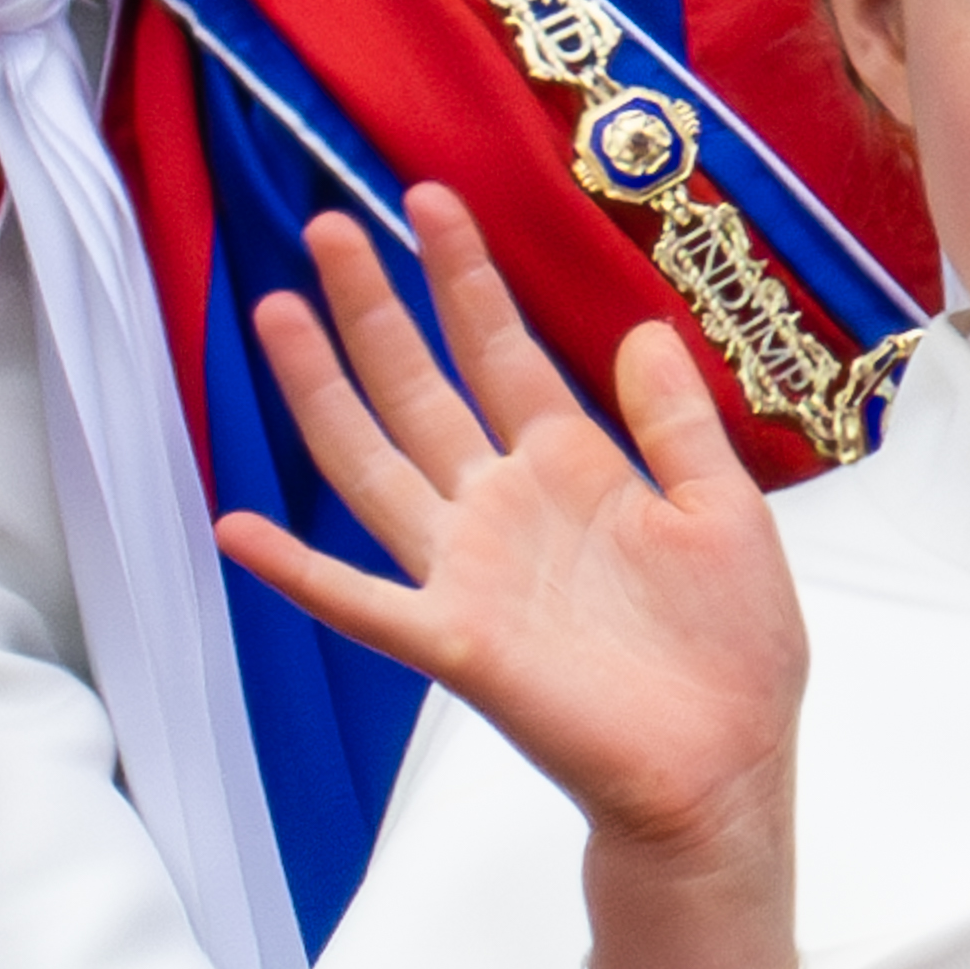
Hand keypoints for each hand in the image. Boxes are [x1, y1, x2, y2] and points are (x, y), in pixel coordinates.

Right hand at [218, 187, 806, 869]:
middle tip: (329, 223)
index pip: (503, 353)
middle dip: (377, 308)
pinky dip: (298, 570)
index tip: (432, 200)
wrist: (724, 768)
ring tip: (276, 312)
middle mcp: (507, 509)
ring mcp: (471, 572)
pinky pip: (361, 603)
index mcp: (575, 470)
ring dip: (323, 393)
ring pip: (375, 466)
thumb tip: (644, 330)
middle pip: (422, 388)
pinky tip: (235, 529)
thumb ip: (679, 425)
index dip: (465, 278)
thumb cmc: (734, 653)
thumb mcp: (727, 514)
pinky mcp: (458, 643)